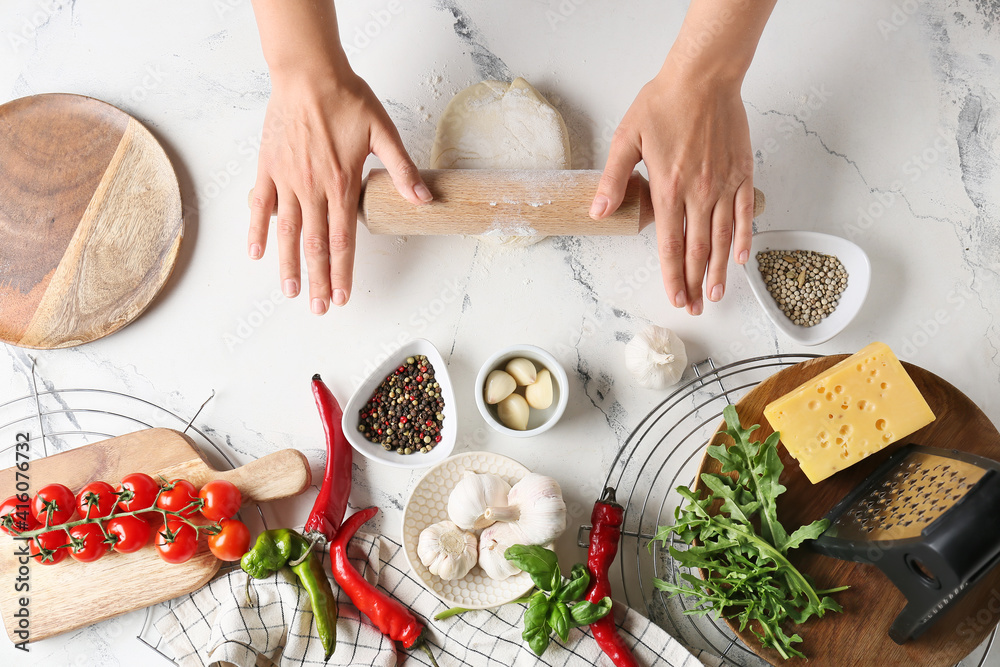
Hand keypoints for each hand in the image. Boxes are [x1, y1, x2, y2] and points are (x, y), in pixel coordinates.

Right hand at [247, 66, 430, 313]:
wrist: (308, 73)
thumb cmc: (347, 99)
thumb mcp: (384, 132)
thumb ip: (401, 169)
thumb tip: (424, 198)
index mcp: (342, 184)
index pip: (342, 240)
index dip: (343, 271)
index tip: (343, 296)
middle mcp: (313, 189)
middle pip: (314, 245)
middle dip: (318, 280)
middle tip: (319, 308)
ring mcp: (287, 180)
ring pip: (286, 232)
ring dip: (288, 265)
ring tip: (289, 292)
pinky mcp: (268, 168)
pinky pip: (260, 205)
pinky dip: (257, 230)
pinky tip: (256, 253)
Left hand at [591, 59, 754, 314]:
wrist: (703, 77)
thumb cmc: (663, 104)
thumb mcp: (626, 138)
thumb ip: (612, 179)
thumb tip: (597, 212)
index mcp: (668, 189)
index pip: (669, 245)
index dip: (671, 276)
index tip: (675, 298)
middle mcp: (699, 194)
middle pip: (698, 249)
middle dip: (695, 283)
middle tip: (696, 307)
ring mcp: (724, 185)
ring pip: (723, 238)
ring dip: (719, 269)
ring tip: (716, 293)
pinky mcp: (742, 173)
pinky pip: (745, 213)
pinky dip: (743, 237)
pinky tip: (741, 257)